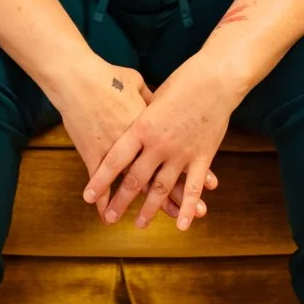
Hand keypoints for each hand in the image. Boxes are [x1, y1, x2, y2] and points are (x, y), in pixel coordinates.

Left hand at [83, 53, 236, 233]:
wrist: (215, 79)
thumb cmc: (182, 82)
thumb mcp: (152, 96)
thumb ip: (140, 116)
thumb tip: (127, 126)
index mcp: (142, 127)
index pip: (115, 160)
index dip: (101, 180)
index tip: (88, 196)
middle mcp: (158, 144)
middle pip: (135, 179)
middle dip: (121, 201)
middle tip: (110, 216)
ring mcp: (181, 153)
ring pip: (162, 188)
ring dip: (150, 209)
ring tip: (139, 224)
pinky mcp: (202, 157)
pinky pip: (193, 188)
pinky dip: (188, 208)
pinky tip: (182, 225)